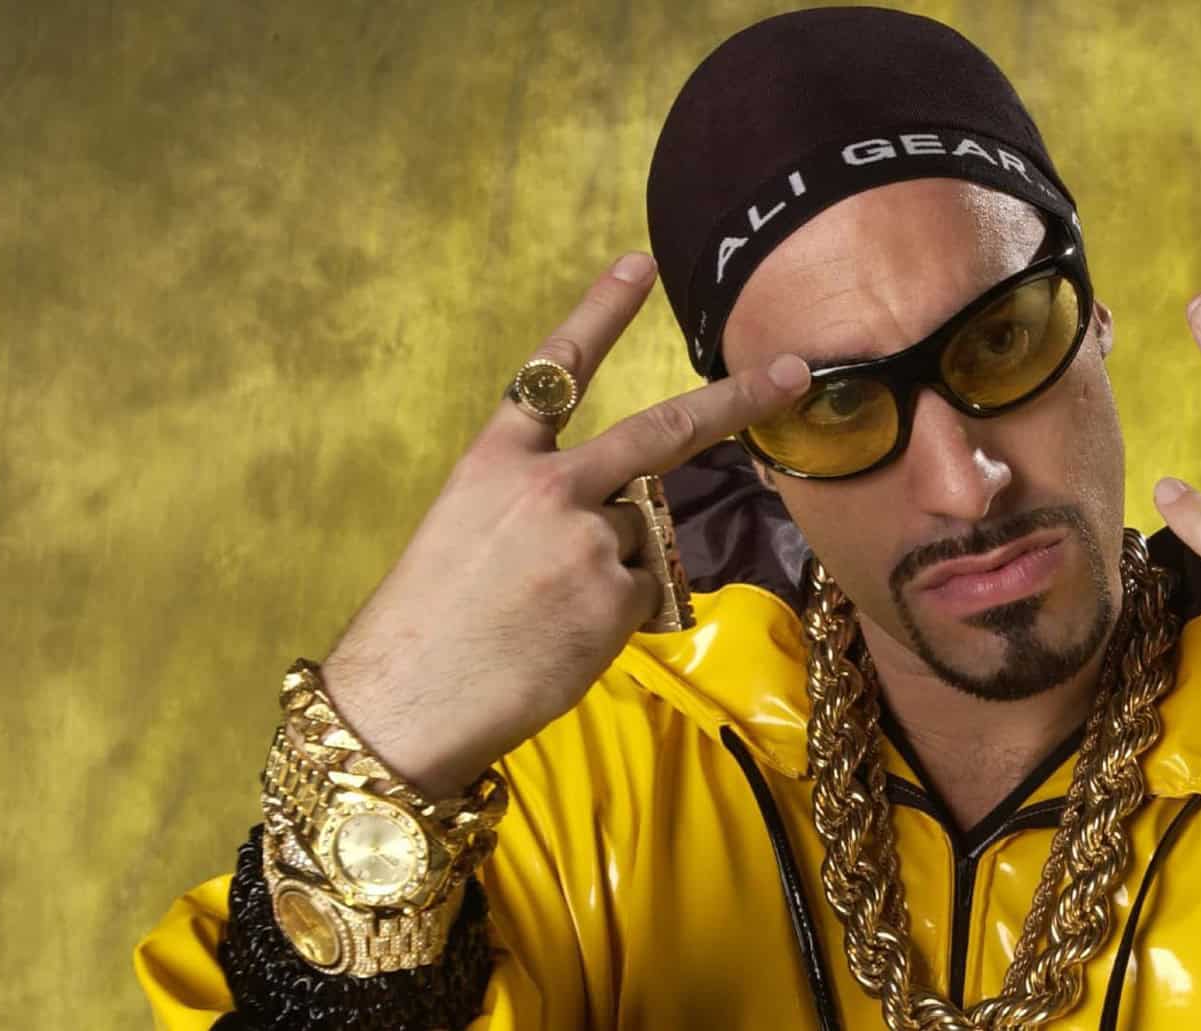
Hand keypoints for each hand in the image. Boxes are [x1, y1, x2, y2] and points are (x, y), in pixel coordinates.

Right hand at [319, 252, 811, 797]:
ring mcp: (591, 541)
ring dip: (612, 566)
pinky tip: (562, 638)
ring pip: (639, 536)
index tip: (640, 263)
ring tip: (543, 611)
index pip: (556, 370)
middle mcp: (551, 487)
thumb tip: (616, 510)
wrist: (408, 699)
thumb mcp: (467, 529)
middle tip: (792, 373)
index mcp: (496, 461)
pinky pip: (643, 592)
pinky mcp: (619, 597)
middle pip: (661, 432)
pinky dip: (614, 613)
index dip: (600, 312)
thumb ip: (541, 501)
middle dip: (735, 400)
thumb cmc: (428, 622)